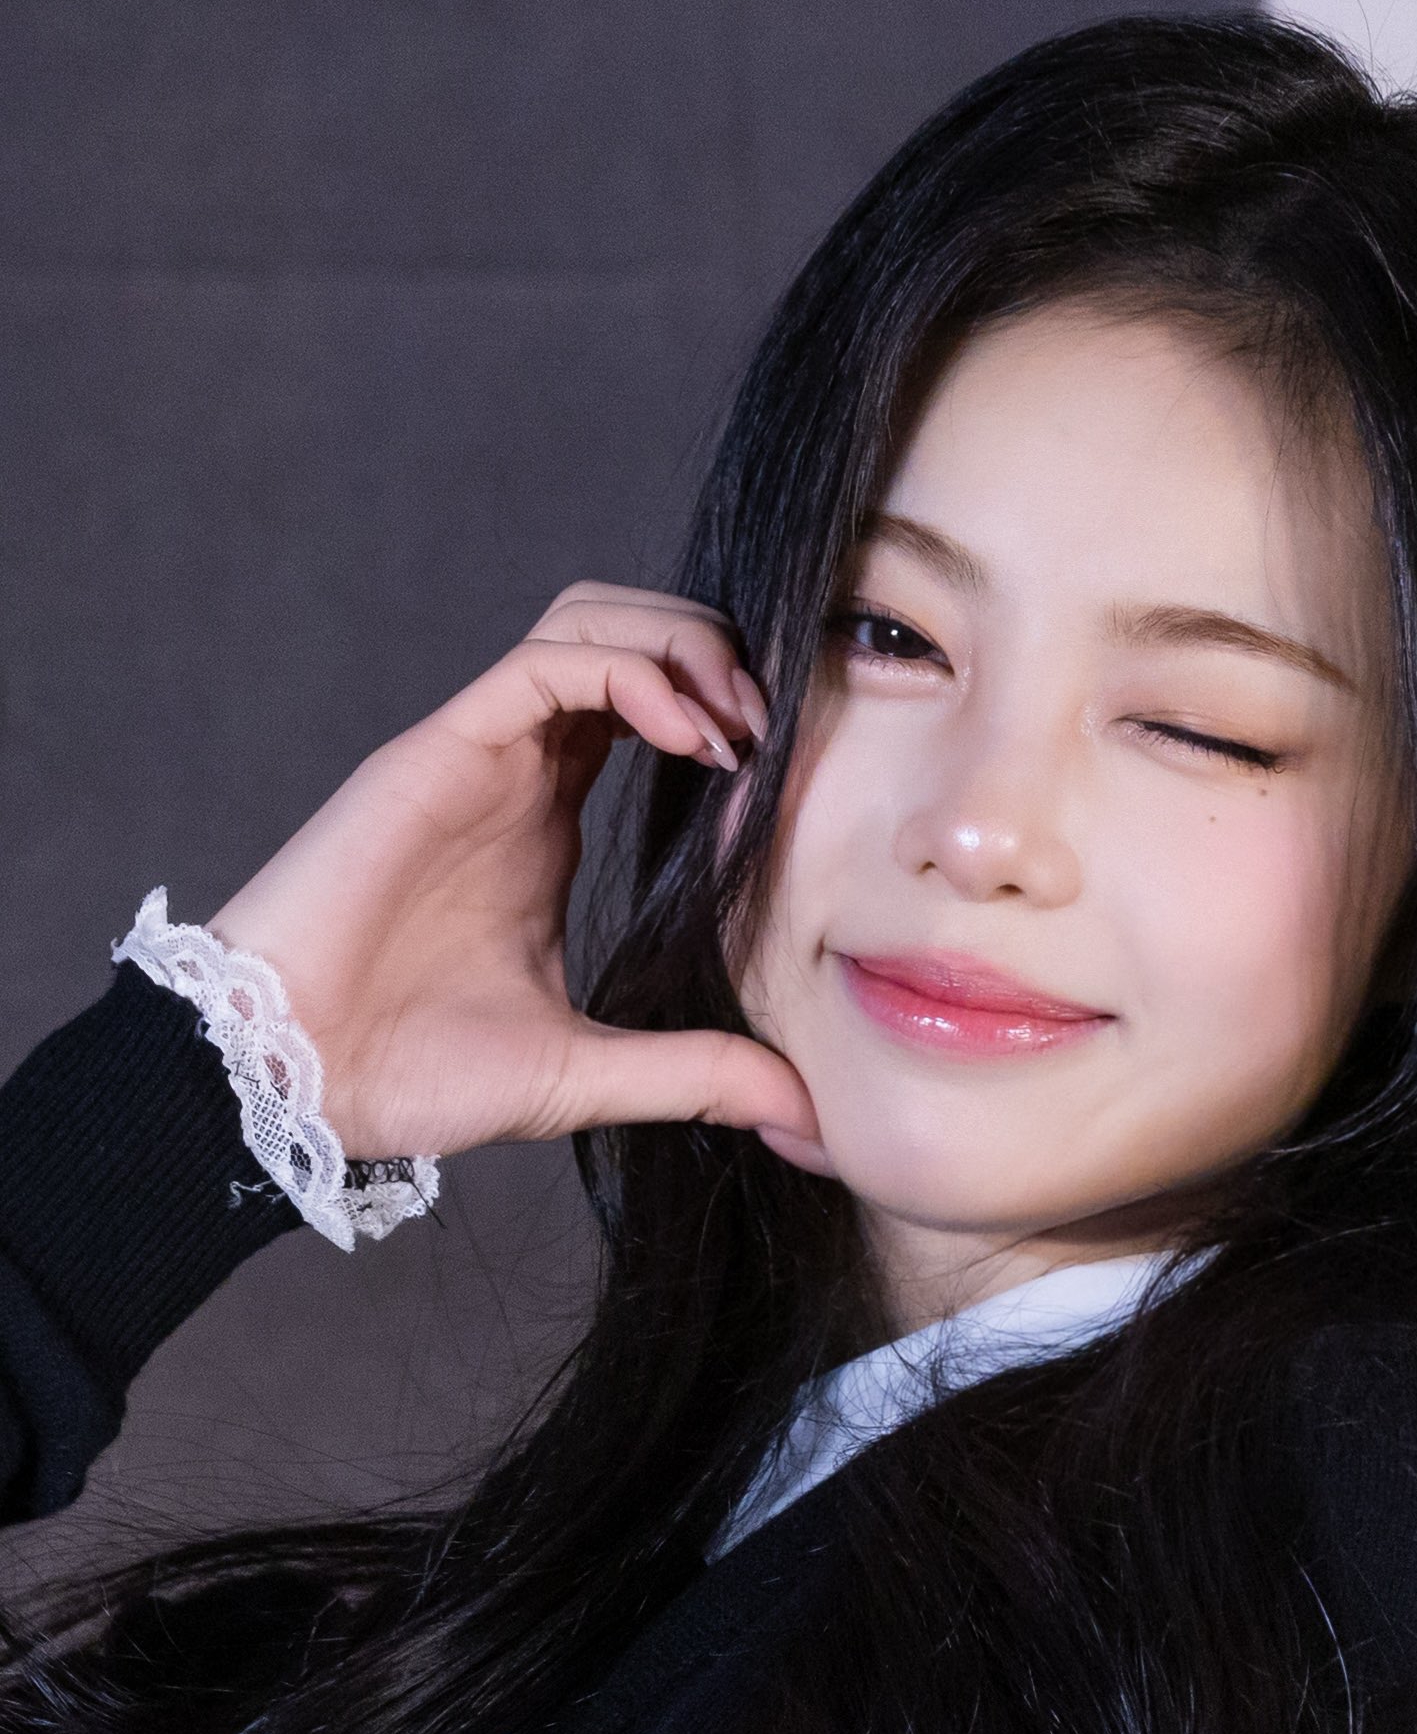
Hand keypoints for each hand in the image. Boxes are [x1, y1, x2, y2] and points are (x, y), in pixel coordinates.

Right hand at [206, 582, 830, 1168]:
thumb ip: (696, 1074)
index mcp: (546, 818)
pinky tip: (688, 733)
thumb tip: (805, 1112)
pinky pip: (544, 662)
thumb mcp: (588, 1073)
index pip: (648, 704)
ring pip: (589, 621)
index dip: (726, 711)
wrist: (293, 1083)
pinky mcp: (438, 749)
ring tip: (738, 723)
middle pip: (627, 633)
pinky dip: (631, 672)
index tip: (785, 779)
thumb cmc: (409, 1075)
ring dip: (682, 645)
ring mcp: (476, 752)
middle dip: (716, 653)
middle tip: (773, 731)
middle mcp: (516, 768)